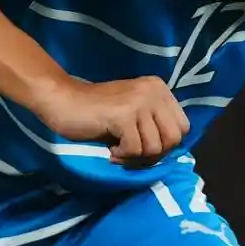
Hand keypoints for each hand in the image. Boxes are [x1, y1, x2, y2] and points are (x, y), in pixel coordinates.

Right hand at [33, 74, 191, 166]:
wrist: (61, 101)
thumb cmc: (94, 111)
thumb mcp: (132, 113)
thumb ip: (152, 124)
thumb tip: (169, 152)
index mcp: (158, 88)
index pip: (182, 126)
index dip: (165, 144)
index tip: (143, 147)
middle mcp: (153, 91)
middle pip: (174, 138)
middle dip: (154, 154)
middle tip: (131, 154)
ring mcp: (139, 102)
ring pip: (155, 147)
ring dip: (135, 157)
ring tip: (117, 150)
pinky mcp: (124, 115)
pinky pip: (135, 149)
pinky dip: (122, 156)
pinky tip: (110, 149)